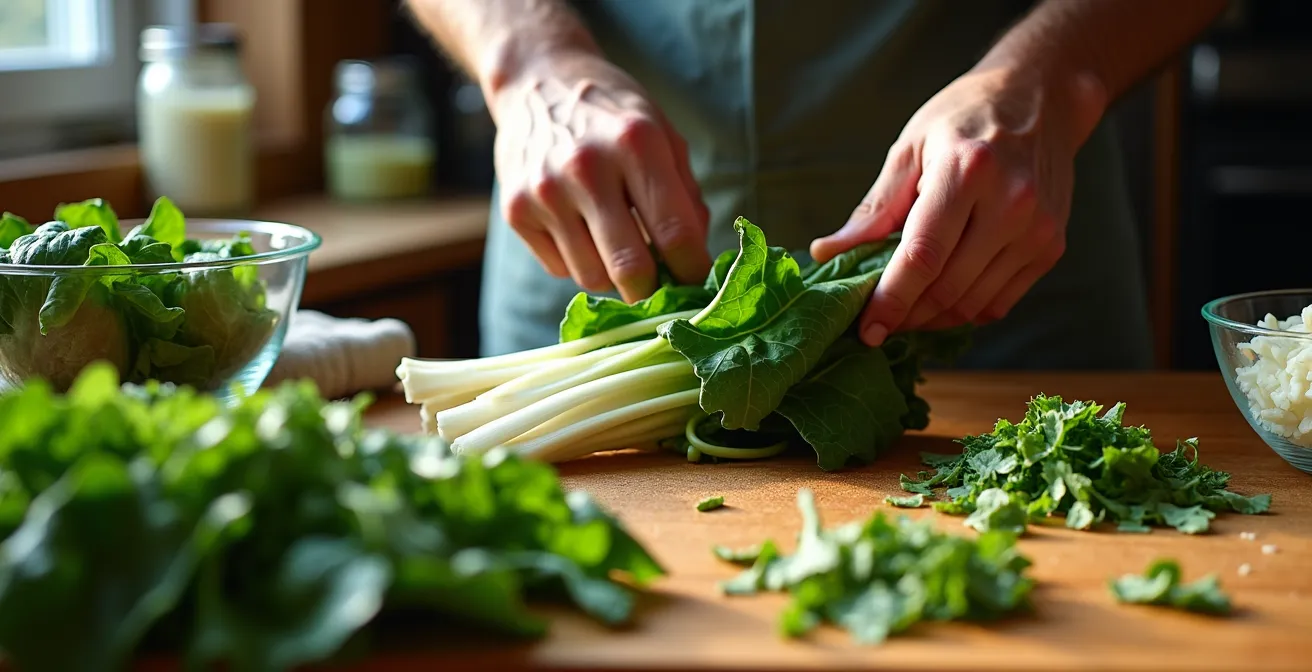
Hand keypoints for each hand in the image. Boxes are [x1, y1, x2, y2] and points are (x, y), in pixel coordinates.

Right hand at [488, 50, 709, 300]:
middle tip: (662, 290)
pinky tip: (580, 227)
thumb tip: (696, 261)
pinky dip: (578, 260)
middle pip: (631, 268)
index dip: (693, 271)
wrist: (537, 81)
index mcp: (635, 144)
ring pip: (592, 277)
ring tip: (616, 244)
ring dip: (613, 274)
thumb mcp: (662, 134)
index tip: (700, 285)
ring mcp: (545, 192)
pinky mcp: (515, 210)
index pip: (675, 233)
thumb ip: (686, 195)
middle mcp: (587, 168)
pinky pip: (560, 268)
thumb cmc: (612, 114)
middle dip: (652, 292)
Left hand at [811, 65, 1103, 345]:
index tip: (865, 330)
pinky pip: (1000, 302)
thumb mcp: (910, 149)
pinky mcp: (1051, 246)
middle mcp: (1010, 203)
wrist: (1041, 98)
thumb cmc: (963, 118)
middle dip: (906, 316)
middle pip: (948, 289)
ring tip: (905, 311)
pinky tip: (940, 300)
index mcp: (967, 172)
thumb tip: (827, 253)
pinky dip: (965, 312)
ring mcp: (1037, 229)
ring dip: (933, 319)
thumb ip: (874, 208)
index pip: (922, 257)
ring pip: (974, 304)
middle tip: (878, 321)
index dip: (890, 301)